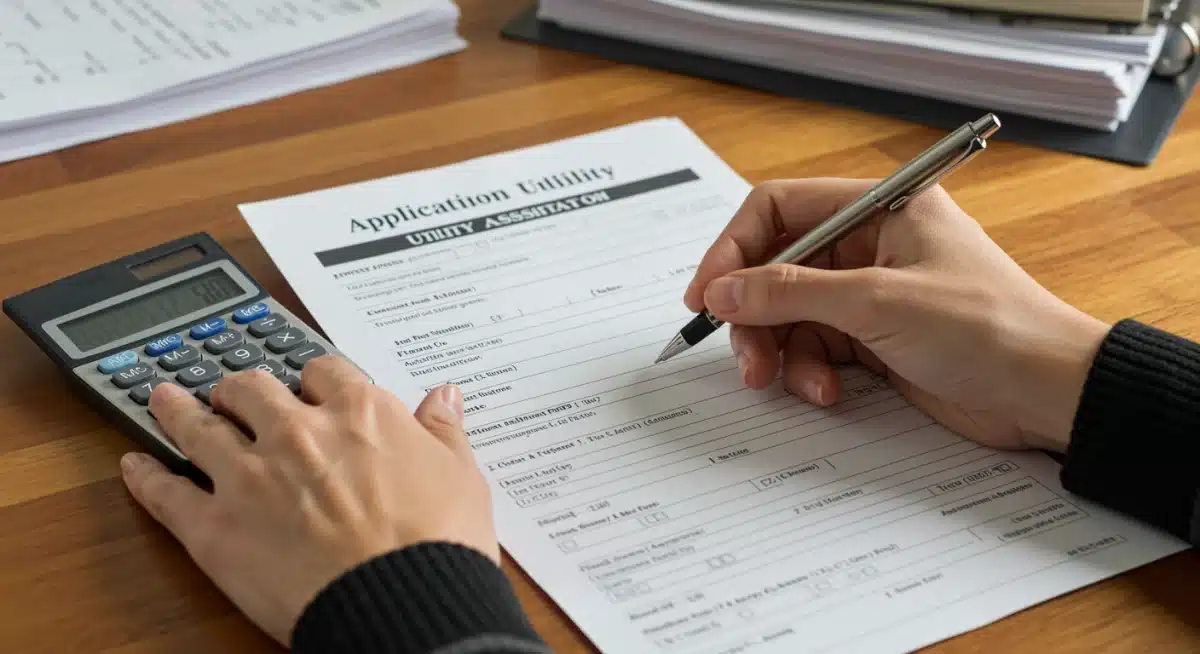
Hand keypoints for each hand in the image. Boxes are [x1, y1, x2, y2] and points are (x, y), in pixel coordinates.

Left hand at [119, 357, 496, 646]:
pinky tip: (134, 465)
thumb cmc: (439, 545)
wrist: (406, 604)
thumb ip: (443, 431)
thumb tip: (444, 397)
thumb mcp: (462, 476)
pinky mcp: (215, 527)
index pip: (325, 372)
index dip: (314, 378)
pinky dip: (145, 476)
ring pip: (199, 425)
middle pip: (254, 388)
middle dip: (242, 388)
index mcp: (360, 413)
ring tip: (165, 399)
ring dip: (178, 409)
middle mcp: (298, 431)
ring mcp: (250, 476)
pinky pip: (166, 492)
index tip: (312, 386)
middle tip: (236, 394)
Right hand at [684, 178, 1109, 452]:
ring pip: (790, 316)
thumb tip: (720, 291)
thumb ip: (790, 293)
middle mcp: (869, 244)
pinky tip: (829, 392)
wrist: (1047, 393)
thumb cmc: (987, 328)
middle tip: (747, 360)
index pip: (779, 209)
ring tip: (792, 384)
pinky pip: (815, 349)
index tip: (705, 295)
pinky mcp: (874, 339)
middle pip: (776, 269)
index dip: (732, 249)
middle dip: (755, 315)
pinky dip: (810, 373)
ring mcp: (870, 294)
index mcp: (877, 208)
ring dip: (781, 352)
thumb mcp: (877, 303)